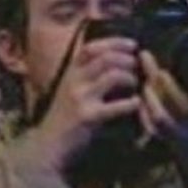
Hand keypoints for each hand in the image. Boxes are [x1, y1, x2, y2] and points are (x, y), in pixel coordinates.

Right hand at [34, 35, 142, 171]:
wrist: (48, 145)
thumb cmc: (63, 117)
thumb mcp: (69, 90)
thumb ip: (84, 75)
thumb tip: (111, 62)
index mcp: (70, 73)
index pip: (91, 48)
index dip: (114, 42)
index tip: (133, 45)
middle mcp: (73, 81)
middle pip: (105, 58)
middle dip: (127, 59)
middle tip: (138, 67)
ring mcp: (79, 98)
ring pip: (112, 76)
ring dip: (130, 78)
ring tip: (136, 85)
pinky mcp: (88, 117)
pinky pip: (115, 106)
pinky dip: (130, 103)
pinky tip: (136, 104)